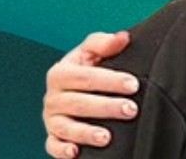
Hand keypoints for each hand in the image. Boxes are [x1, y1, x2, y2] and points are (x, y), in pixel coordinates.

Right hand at [43, 31, 139, 157]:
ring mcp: (51, 118)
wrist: (71, 89)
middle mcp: (53, 97)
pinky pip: (53, 146)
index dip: (110, 80)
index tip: (133, 84)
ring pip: (66, 127)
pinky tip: (76, 153)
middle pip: (79, 103)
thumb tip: (122, 38)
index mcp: (61, 73)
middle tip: (131, 110)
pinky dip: (62, 151)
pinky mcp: (52, 136)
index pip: (86, 76)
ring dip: (86, 133)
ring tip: (106, 138)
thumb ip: (103, 43)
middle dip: (106, 107)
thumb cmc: (84, 69)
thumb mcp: (90, 52)